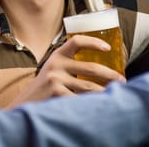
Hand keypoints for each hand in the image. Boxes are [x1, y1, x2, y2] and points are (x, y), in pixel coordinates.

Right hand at [7, 35, 126, 106]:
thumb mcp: (53, 69)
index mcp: (57, 55)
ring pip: (89, 87)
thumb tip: (101, 70)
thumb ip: (70, 65)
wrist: (26, 102)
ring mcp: (56, 80)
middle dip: (111, 75)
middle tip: (122, 80)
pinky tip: (99, 106)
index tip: (108, 48)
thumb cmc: (44, 86)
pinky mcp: (57, 95)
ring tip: (115, 95)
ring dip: (106, 92)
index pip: (76, 41)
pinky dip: (92, 104)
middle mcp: (56, 65)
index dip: (93, 42)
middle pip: (91, 68)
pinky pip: (81, 100)